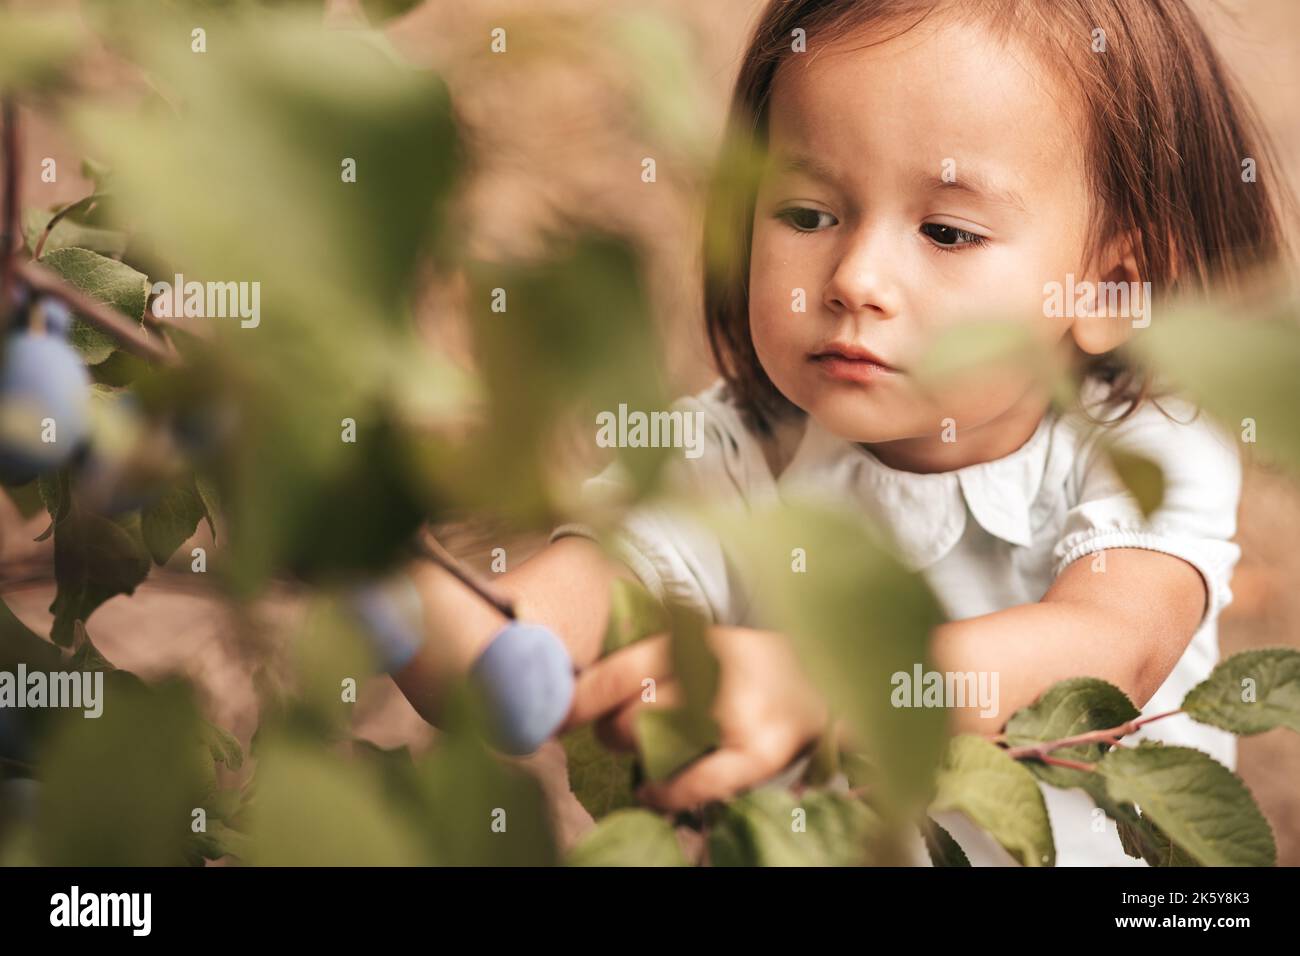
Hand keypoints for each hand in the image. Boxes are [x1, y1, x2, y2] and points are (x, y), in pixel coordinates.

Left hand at [558, 625, 829, 811]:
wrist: (829, 668)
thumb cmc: (748, 656)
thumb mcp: (698, 634)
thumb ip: (651, 649)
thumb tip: (577, 681)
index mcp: (693, 632)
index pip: (618, 670)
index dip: (577, 699)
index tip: (554, 714)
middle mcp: (715, 667)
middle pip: (631, 714)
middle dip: (612, 729)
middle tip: (617, 729)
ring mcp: (739, 710)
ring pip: (655, 744)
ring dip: (638, 753)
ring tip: (646, 748)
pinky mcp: (762, 750)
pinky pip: (697, 782)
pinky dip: (667, 792)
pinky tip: (652, 793)